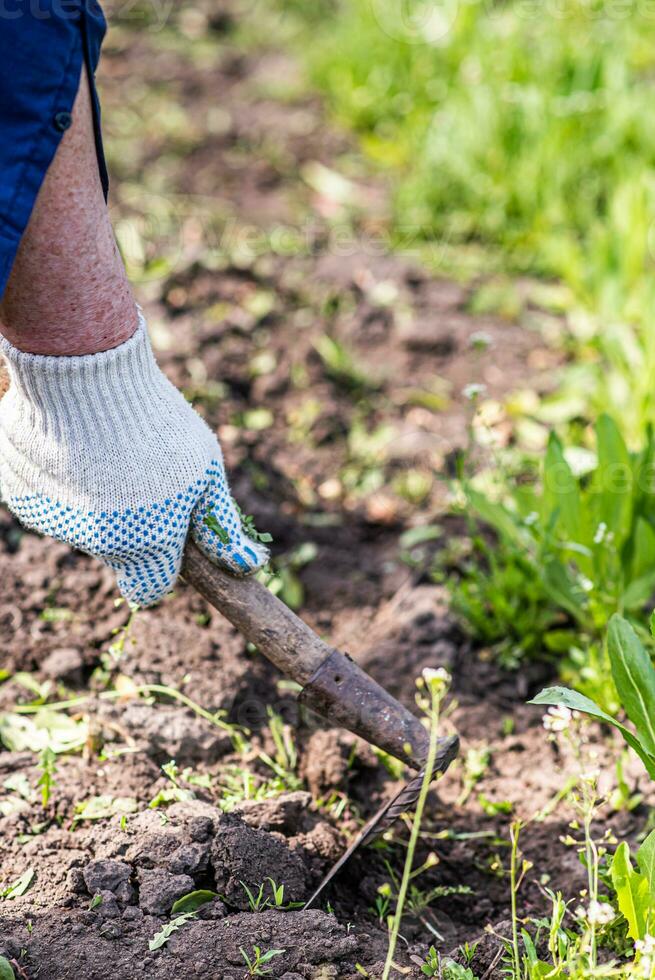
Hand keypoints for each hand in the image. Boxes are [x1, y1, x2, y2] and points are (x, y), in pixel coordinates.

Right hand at [0, 311, 268, 605]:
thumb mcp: (205, 470)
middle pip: (117, 554)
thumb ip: (220, 525)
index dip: (161, 565)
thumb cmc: (156, 421)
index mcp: (148, 545)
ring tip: (105, 450)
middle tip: (138, 475)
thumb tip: (248, 567)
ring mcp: (54, 522)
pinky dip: (59, 482)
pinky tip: (71, 445)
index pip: (150, 589)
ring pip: (80, 526)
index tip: (166, 535)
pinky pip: (47, 499)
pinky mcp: (21, 496)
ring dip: (93, 501)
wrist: (84, 371)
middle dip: (130, 527)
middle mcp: (98, 545)